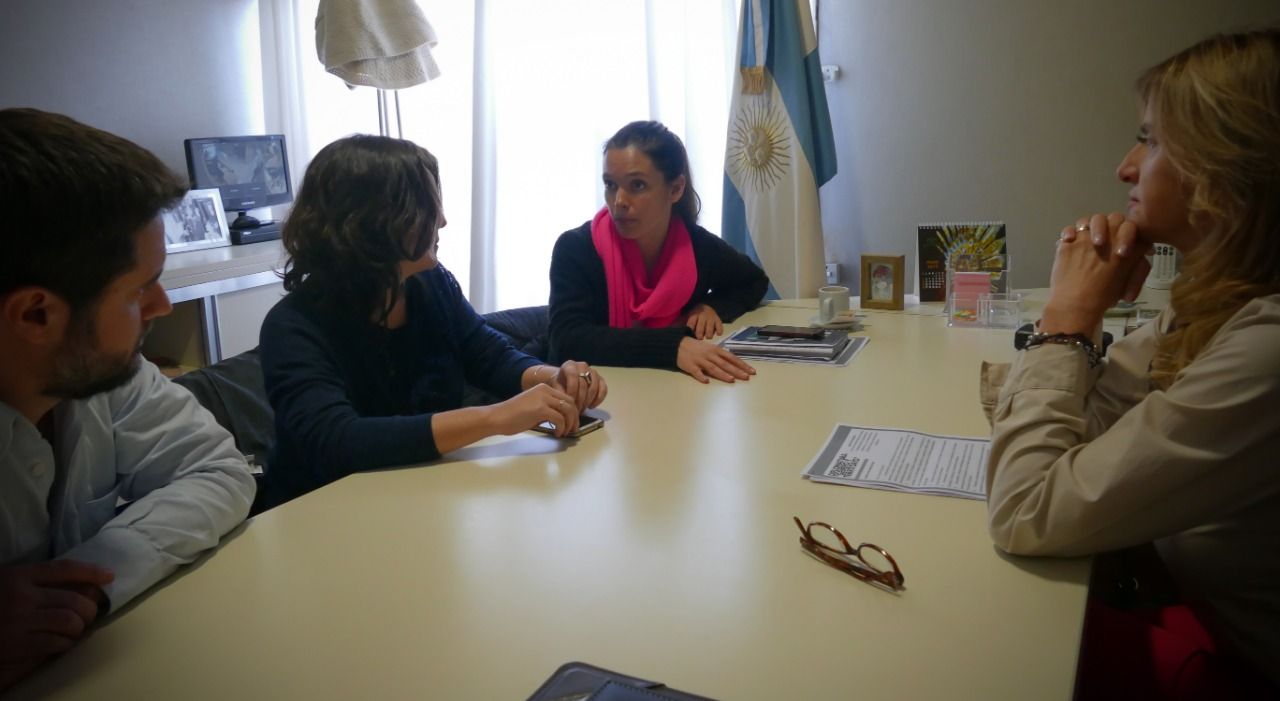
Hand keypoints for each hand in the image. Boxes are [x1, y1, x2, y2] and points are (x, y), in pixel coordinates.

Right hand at [0, 560, 112, 687]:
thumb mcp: (9, 581)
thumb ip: (37, 580)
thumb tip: (78, 584)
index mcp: (20, 576)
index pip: (65, 569)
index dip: (91, 571)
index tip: (109, 576)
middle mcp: (23, 596)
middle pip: (74, 599)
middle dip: (90, 609)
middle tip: (89, 613)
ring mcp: (20, 621)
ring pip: (70, 622)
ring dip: (79, 627)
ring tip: (76, 628)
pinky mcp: (17, 644)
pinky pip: (55, 643)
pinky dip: (65, 643)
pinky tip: (62, 642)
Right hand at [488, 382, 578, 436]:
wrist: (497, 418)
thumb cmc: (512, 416)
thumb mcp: (534, 409)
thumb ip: (548, 410)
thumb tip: (562, 420)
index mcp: (544, 388)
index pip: (566, 398)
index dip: (573, 411)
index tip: (572, 422)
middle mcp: (545, 390)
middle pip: (570, 403)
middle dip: (575, 417)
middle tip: (573, 429)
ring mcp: (543, 399)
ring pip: (568, 410)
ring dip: (570, 423)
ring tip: (565, 433)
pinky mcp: (540, 409)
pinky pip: (559, 419)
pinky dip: (561, 428)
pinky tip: (556, 433)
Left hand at [551, 360, 607, 410]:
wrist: (565, 382)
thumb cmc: (560, 385)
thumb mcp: (556, 388)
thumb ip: (560, 393)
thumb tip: (566, 403)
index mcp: (569, 365)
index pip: (573, 376)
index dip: (572, 390)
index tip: (570, 402)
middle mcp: (582, 366)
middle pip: (584, 383)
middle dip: (580, 399)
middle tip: (576, 410)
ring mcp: (593, 372)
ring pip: (594, 387)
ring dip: (588, 400)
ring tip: (582, 409)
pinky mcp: (601, 379)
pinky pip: (603, 389)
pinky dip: (598, 399)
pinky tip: (591, 406)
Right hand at [676, 337, 754, 383]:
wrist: (677, 344)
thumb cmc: (696, 347)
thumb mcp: (710, 348)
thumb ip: (720, 355)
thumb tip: (733, 362)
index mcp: (716, 350)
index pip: (731, 358)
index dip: (742, 364)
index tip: (751, 371)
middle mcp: (710, 355)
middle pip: (725, 364)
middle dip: (736, 371)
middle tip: (746, 377)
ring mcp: (700, 360)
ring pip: (713, 368)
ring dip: (722, 374)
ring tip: (731, 379)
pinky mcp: (690, 366)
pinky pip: (696, 372)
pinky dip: (701, 376)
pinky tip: (707, 381)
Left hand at [684, 304, 723, 339]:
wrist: (706, 307)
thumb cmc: (695, 315)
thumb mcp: (687, 316)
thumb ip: (682, 323)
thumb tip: (677, 330)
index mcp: (694, 314)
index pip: (691, 325)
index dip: (690, 331)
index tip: (691, 333)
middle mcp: (703, 316)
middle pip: (700, 330)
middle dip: (699, 336)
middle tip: (699, 336)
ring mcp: (711, 318)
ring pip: (709, 332)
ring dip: (708, 336)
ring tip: (707, 335)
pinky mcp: (718, 320)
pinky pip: (719, 330)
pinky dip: (718, 333)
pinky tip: (715, 332)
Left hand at [1042, 215, 1148, 334]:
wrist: (1075, 305)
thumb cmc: (1104, 298)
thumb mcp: (1126, 281)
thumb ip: (1136, 265)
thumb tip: (1144, 251)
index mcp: (1126, 248)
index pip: (1133, 227)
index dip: (1131, 234)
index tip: (1126, 248)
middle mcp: (1107, 238)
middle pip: (1115, 218)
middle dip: (1114, 225)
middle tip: (1107, 240)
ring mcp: (1085, 238)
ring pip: (1091, 220)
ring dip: (1092, 227)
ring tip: (1090, 239)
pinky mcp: (1067, 243)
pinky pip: (1069, 230)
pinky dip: (1070, 234)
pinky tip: (1071, 241)